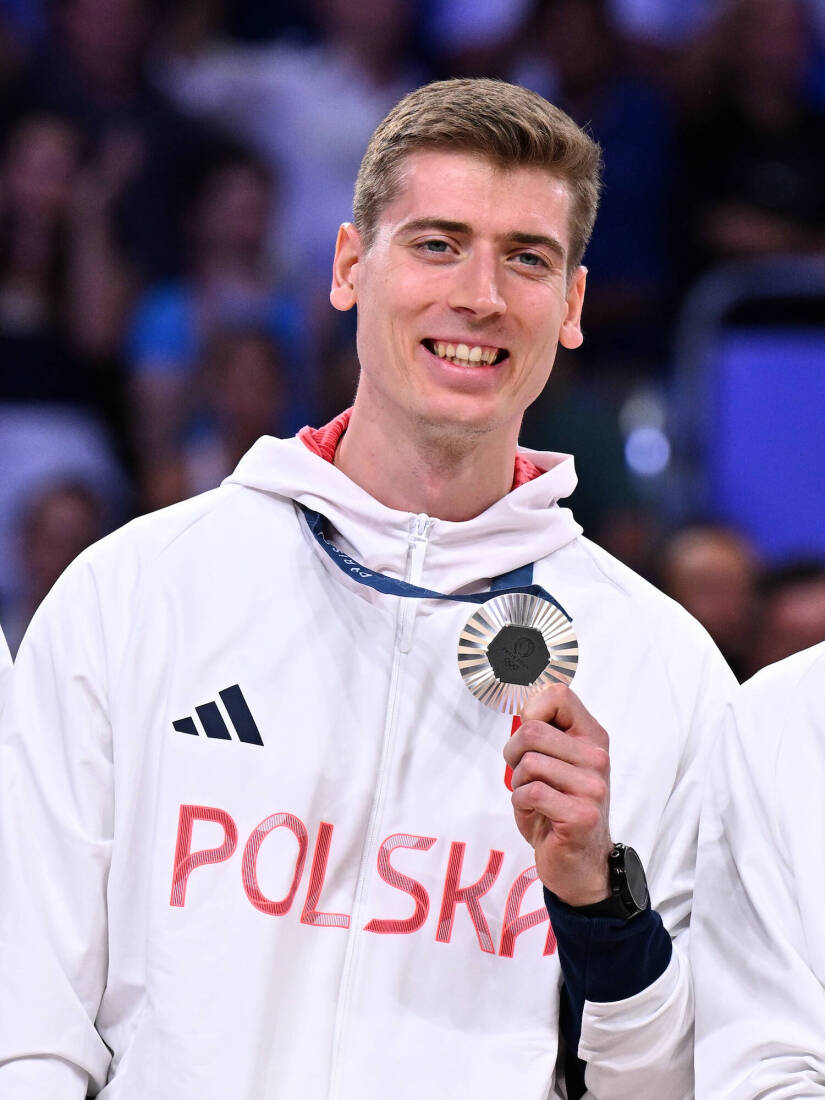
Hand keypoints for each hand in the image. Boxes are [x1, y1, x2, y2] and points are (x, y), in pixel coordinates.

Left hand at [503, 683, 611, 906]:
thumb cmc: (558, 809)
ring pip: (528, 763)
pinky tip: (537, 816)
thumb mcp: (552, 763)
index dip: (530, 710)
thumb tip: (517, 703)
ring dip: (518, 785)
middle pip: (532, 731)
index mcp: (592, 737)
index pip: (558, 695)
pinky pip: (530, 793)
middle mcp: (597, 757)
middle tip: (522, 775)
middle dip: (513, 753)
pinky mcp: (581, 814)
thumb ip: (541, 734)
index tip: (527, 737)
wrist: (580, 864)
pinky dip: (521, 805)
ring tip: (534, 800)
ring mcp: (592, 786)